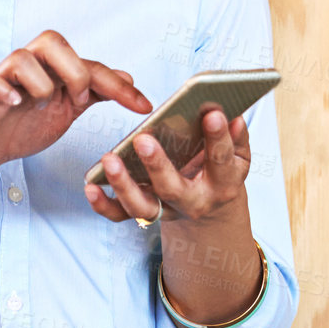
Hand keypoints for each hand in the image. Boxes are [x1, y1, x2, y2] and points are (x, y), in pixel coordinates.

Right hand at [0, 30, 151, 189]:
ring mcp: (1, 78)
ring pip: (21, 58)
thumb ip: (94, 91)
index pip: (89, 65)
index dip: (118, 85)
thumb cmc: (23, 126)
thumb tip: (127, 76)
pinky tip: (13, 103)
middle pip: (52, 41)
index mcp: (51, 69)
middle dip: (74, 72)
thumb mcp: (66, 110)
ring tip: (39, 108)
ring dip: (40, 85)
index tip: (143, 106)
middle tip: (77, 101)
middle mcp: (27, 66)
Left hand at [84, 105, 250, 225]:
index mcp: (222, 185)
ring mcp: (166, 211)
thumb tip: (233, 115)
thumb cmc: (219, 170)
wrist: (209, 208)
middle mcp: (193, 202)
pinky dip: (103, 204)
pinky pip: (119, 215)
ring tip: (110, 159)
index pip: (221, 161)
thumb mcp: (238, 156)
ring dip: (123, 185)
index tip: (212, 113)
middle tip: (143, 138)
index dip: (218, 138)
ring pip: (142, 206)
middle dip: (158, 165)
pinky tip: (90, 186)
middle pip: (173, 189)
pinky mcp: (143, 213)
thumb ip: (236, 137)